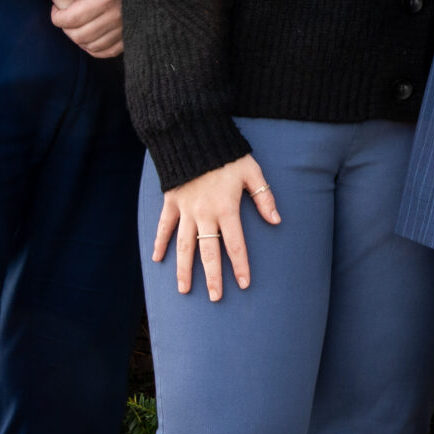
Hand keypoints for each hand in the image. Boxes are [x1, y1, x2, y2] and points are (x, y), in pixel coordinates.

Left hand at [43, 0, 122, 56]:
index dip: (56, 17)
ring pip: (93, 45)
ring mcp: (127, 26)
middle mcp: (118, 15)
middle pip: (80, 35)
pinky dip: (95, 48)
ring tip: (77, 23)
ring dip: (79, 38)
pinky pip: (110, 51)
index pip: (71, 19)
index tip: (55, 8)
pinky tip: (91, 34)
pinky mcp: (133, 32)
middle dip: (66, 28)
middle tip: (65, 15)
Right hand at [149, 155, 280, 300]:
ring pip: (183, 246)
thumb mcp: (251, 171)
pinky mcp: (171, 202)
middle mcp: (204, 214)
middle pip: (208, 252)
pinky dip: (160, 243)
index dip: (240, 266)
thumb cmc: (227, 154)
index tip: (243, 284)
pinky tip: (157, 260)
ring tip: (184, 290)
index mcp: (226, 208)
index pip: (235, 244)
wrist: (193, 136)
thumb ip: (263, 196)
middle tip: (215, 298)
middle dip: (212, 277)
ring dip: (184, 269)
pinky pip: (164, 227)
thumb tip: (276, 220)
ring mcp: (185, 210)